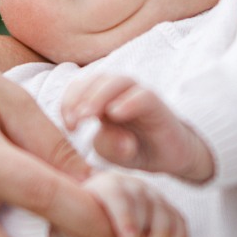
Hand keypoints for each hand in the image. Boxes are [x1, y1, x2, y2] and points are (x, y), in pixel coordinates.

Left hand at [50, 171, 187, 236]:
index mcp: (106, 185)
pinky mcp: (166, 211)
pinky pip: (177, 221)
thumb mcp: (74, 224)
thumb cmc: (82, 225)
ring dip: (165, 236)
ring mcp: (151, 197)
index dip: (125, 217)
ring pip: (163, 212)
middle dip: (147, 231)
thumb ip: (83, 229)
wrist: (96, 222)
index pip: (117, 197)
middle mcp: (132, 187)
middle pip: (144, 204)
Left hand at [61, 74, 214, 183]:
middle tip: (73, 122)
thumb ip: (104, 143)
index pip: (80, 86)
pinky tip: (115, 114)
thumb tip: (104, 133)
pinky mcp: (157, 106)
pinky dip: (128, 102)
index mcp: (101, 98)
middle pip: (97, 79)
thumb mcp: (112, 152)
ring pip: (118, 81)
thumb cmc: (134, 149)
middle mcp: (120, 92)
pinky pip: (143, 96)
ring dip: (99, 96)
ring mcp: (139, 96)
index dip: (69, 101)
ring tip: (87, 116)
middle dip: (80, 97)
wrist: (168, 158)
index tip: (68, 125)